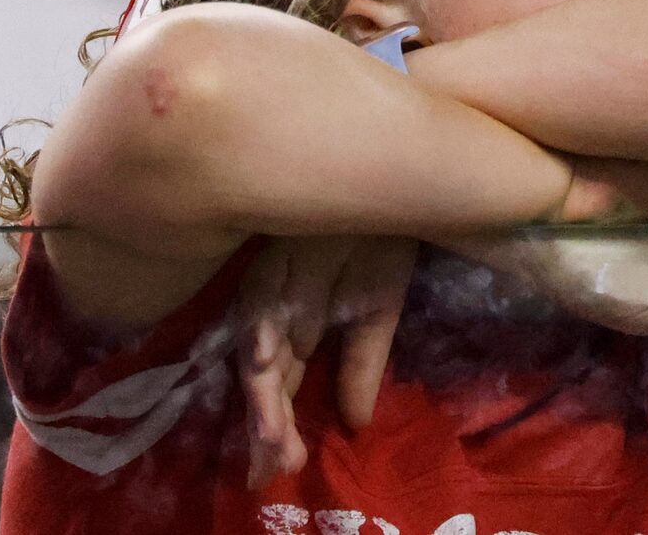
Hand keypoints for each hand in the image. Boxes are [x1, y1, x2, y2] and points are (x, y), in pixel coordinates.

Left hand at [233, 235, 416, 487]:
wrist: (390, 176)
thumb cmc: (382, 236)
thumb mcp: (380, 308)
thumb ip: (364, 362)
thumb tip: (356, 426)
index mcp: (300, 325)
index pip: (282, 387)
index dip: (278, 429)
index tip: (277, 472)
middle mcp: (276, 309)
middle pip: (261, 377)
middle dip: (266, 423)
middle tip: (271, 466)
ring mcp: (272, 281)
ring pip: (256, 345)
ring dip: (262, 389)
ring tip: (271, 433)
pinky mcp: (274, 250)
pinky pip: (263, 290)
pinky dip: (262, 323)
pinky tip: (262, 354)